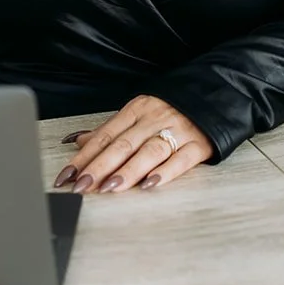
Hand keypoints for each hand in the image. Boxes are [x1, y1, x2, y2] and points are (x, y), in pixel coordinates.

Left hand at [52, 96, 213, 193]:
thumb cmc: (172, 109)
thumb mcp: (140, 113)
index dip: (84, 157)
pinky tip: (150, 185)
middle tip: (82, 186)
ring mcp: (178, 130)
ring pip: (149, 151)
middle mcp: (155, 118)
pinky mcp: (199, 144)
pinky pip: (181, 159)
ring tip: (110, 188)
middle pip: (123, 144)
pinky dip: (165, 172)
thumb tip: (78, 142)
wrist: (216, 96)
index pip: (105, 135)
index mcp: (137, 109)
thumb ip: (111, 130)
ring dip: (128, 171)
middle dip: (99, 167)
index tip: (67, 176)